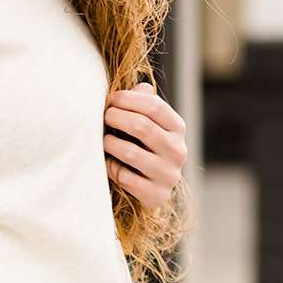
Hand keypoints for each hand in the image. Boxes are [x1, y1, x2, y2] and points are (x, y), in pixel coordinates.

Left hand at [103, 82, 187, 212]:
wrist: (152, 189)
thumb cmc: (145, 148)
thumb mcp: (149, 124)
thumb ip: (145, 104)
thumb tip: (140, 87)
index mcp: (178, 128)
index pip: (154, 107)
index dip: (129, 99)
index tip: (110, 99)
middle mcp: (178, 151)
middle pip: (141, 127)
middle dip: (116, 118)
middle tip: (104, 117)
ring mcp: (168, 175)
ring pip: (130, 153)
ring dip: (110, 143)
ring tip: (104, 140)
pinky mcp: (156, 195)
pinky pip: (125, 177)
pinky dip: (112, 168)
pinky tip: (109, 164)